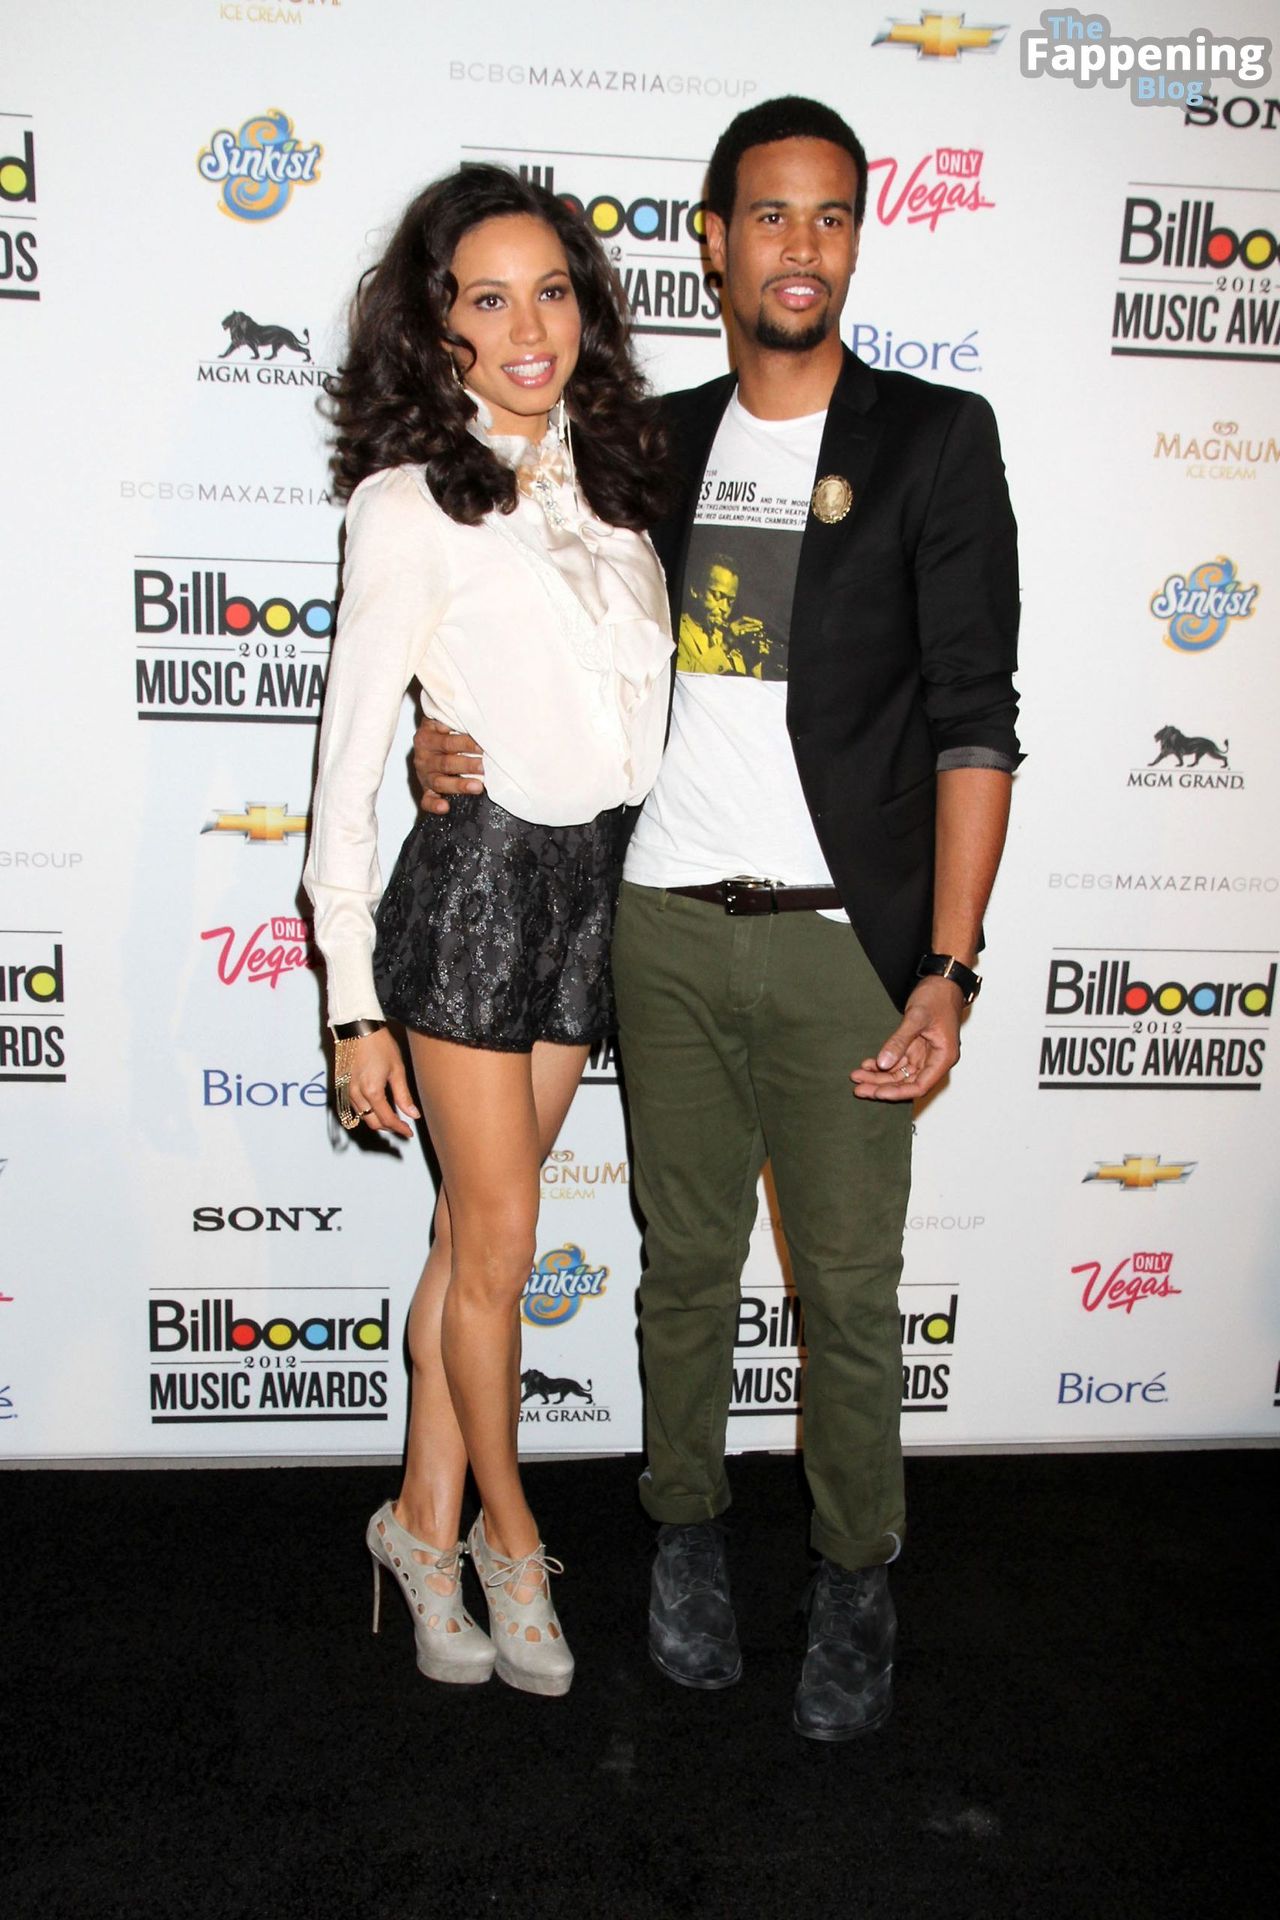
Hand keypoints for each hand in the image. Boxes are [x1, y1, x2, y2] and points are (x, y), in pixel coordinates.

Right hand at [338, 1029, 418, 1137]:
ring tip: (392, 1116)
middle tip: (402, 1127)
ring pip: (362, 1116)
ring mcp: (346, 1091)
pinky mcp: (341, 1086)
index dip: (399, 1129)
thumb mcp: (397, 1069)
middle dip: (388, 1127)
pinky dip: (365, 1111)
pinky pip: (353, 1106)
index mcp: (372, 1091)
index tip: (408, 1132)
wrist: (357, 1028)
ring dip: (377, 1120)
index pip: (387, 1119)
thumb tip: (413, 1115)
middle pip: (372, 1122)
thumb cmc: (379, 1045)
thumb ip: (404, 1095)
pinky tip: (376, 1106)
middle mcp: (356, 1094)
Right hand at [412, 715, 484, 814]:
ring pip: (440, 782)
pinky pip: (427, 800)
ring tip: (477, 786)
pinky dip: (434, 805)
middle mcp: (424, 757)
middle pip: (447, 762)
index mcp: (427, 738)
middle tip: (484, 766)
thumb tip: (476, 722)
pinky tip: (445, 807)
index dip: (466, 744)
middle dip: (467, 765)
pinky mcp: (425, 789)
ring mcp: (424, 775)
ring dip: (459, 785)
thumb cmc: (442, 730)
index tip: (482, 746)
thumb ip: (453, 721)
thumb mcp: (444, 720)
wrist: (425, 740)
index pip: (448, 742)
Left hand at [850, 976, 964, 1101]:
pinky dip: (883, 1063)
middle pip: (907, 1082)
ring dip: (879, 1076)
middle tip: (858, 1088)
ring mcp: (925, 1054)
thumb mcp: (917, 1017)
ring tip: (856, 1076)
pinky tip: (866, 1065)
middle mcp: (935, 1060)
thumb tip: (883, 1063)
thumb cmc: (938, 996)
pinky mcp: (916, 1047)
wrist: (943, 980)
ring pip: (900, 1073)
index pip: (920, 1085)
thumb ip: (900, 1041)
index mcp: (943, 1057)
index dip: (898, 1092)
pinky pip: (898, 1061)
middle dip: (882, 1086)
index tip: (877, 1093)